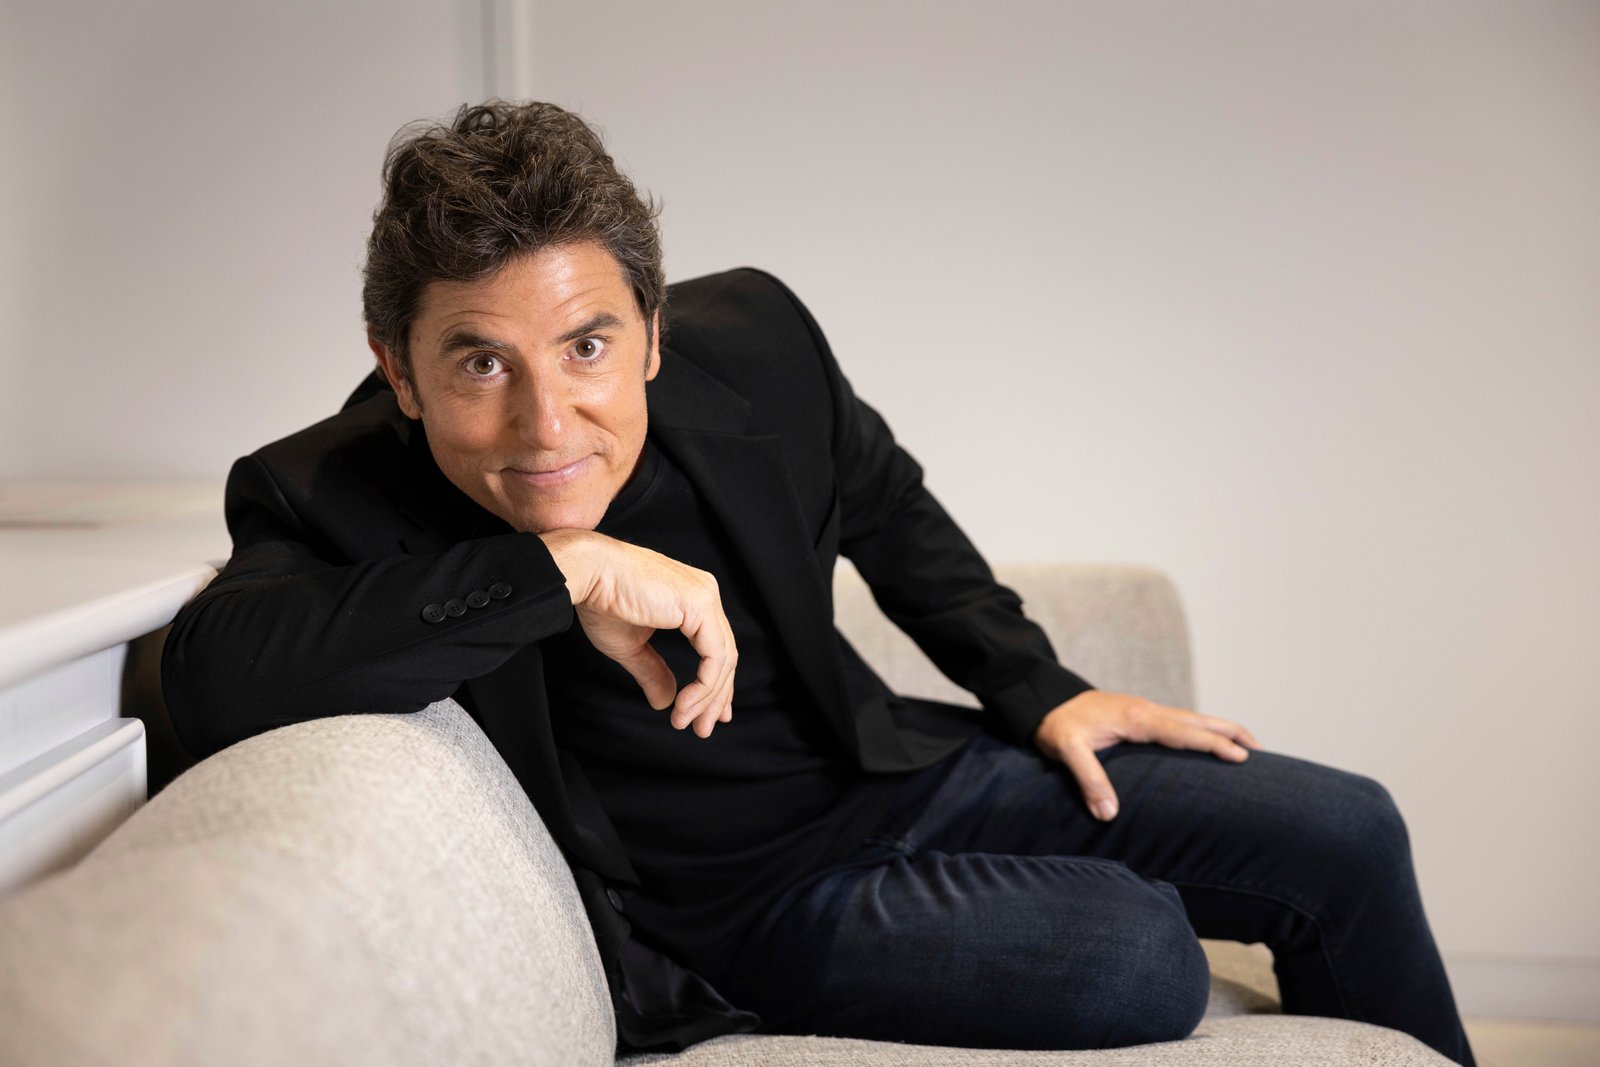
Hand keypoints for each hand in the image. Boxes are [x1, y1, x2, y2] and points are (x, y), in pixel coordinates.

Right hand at [540, 529, 736, 738]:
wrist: (587, 574)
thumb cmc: (601, 600)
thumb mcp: (631, 647)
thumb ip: (653, 671)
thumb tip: (666, 701)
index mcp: (693, 599)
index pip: (716, 647)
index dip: (714, 685)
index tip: (705, 715)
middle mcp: (705, 594)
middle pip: (725, 655)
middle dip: (716, 698)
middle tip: (702, 729)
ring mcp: (706, 597)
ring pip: (723, 659)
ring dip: (707, 698)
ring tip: (686, 722)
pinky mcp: (700, 604)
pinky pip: (715, 656)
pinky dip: (704, 686)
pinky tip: (685, 705)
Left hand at [1031, 691, 1259, 821]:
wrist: (1043, 700)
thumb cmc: (1056, 725)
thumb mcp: (1068, 751)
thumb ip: (1089, 779)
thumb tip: (1109, 815)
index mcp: (1137, 718)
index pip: (1185, 732)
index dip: (1214, 744)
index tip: (1243, 757)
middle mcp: (1146, 710)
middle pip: (1198, 720)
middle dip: (1230, 733)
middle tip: (1260, 750)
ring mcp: (1144, 710)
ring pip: (1191, 717)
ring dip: (1219, 728)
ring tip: (1246, 745)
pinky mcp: (1138, 714)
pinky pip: (1179, 721)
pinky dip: (1201, 729)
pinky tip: (1205, 741)